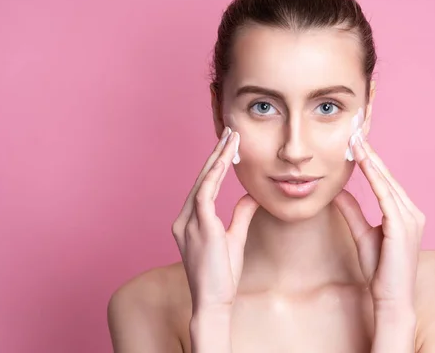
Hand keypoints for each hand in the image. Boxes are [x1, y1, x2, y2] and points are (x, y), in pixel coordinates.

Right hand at [171, 127, 258, 312]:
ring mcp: (188, 223)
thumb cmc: (222, 275)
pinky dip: (214, 175)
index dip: (216, 164)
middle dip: (216, 154)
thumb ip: (240, 215)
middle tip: (229, 133)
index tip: (228, 146)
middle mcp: (184, 219)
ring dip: (217, 159)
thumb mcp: (234, 238)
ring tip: (230, 139)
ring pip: (202, 181)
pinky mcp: (198, 227)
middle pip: (200, 178)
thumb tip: (250, 196)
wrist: (213, 302)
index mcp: (190, 222)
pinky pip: (205, 194)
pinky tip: (225, 160)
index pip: (204, 186)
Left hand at [334, 134, 425, 311]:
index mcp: (404, 214)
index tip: (356, 142)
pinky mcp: (402, 226)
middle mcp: (412, 212)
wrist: (391, 299)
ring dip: (372, 160)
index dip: (371, 160)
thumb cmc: (379, 271)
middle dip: (371, 153)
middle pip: (387, 176)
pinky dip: (375, 177)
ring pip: (387, 182)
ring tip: (357, 140)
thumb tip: (339, 193)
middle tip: (356, 131)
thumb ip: (352, 213)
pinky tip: (364, 162)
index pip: (385, 181)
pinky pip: (385, 196)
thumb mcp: (362, 235)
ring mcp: (411, 218)